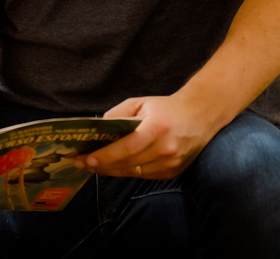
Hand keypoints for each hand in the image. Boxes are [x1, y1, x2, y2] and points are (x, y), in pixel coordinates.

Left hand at [75, 95, 219, 179]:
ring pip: (133, 173)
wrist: (199, 117)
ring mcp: (171, 164)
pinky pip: (143, 176)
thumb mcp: (140, 103)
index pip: (127, 147)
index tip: (86, 158)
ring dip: (110, 171)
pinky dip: (126, 172)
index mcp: (157, 128)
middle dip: (101, 165)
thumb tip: (98, 130)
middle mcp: (166, 149)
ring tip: (92, 166)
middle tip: (80, 163)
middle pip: (127, 163)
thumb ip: (118, 115)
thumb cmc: (165, 108)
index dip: (106, 155)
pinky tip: (112, 167)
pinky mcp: (173, 173)